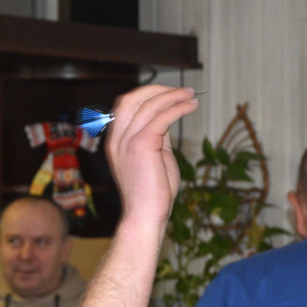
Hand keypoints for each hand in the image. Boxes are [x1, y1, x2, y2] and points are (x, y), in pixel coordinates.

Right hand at [104, 86, 198, 225]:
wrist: (145, 216)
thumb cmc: (152, 194)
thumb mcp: (154, 157)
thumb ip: (157, 137)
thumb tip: (168, 116)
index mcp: (116, 142)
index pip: (125, 106)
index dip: (147, 95)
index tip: (170, 94)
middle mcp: (117, 139)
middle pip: (131, 99)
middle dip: (157, 90)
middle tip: (181, 91)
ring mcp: (126, 141)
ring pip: (148, 105)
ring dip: (172, 96)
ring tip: (190, 96)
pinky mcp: (141, 145)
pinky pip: (161, 117)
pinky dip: (178, 108)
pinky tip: (191, 107)